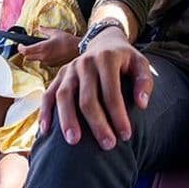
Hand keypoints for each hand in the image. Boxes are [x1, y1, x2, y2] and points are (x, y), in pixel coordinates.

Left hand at [17, 27, 78, 66]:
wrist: (78, 49)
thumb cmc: (68, 40)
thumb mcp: (55, 32)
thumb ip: (45, 30)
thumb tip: (39, 27)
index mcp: (43, 47)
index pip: (25, 51)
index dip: (20, 48)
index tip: (20, 45)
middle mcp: (43, 56)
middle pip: (27, 57)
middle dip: (25, 52)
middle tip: (26, 46)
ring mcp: (47, 62)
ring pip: (34, 60)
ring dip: (33, 55)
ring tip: (37, 49)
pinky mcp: (52, 65)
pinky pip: (42, 62)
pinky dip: (41, 58)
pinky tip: (46, 53)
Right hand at [38, 27, 153, 150]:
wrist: (104, 42)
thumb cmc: (125, 59)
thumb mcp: (140, 63)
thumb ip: (144, 81)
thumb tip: (141, 104)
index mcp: (106, 59)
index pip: (111, 91)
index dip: (118, 115)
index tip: (125, 135)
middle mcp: (85, 62)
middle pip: (87, 97)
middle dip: (97, 123)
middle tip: (107, 145)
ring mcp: (69, 69)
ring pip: (64, 95)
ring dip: (67, 119)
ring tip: (73, 141)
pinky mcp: (59, 75)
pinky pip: (48, 94)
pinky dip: (45, 111)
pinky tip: (44, 131)